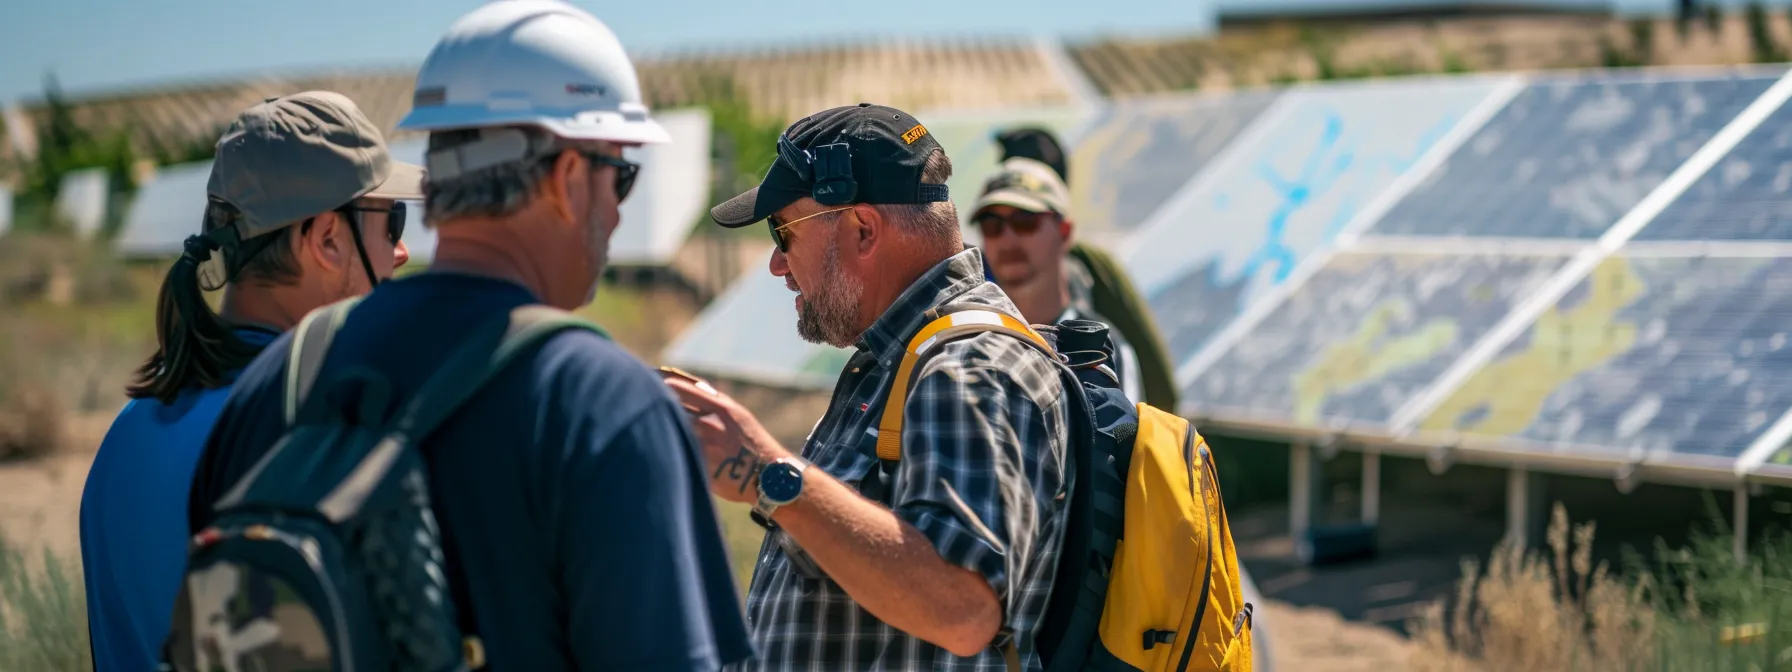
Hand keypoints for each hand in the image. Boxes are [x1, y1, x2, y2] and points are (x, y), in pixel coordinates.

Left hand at [660, 369, 792, 503]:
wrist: (768, 476)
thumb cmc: (751, 443)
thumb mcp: (737, 414)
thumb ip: (714, 400)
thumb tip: (690, 387)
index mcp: (719, 406)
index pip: (675, 386)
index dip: (658, 386)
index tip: (649, 387)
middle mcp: (709, 422)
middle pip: (668, 407)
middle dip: (655, 407)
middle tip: (644, 407)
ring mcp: (702, 444)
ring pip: (670, 430)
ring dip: (662, 429)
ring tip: (653, 431)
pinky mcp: (698, 465)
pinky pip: (676, 452)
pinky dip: (669, 450)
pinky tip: (667, 453)